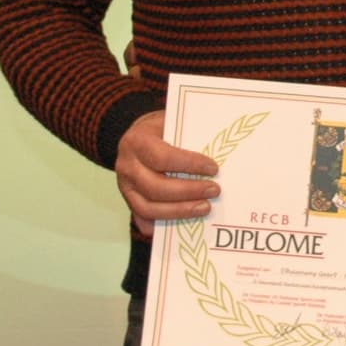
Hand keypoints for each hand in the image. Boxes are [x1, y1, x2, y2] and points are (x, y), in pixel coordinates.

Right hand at [114, 110, 220, 236]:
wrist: (136, 136)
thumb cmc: (162, 128)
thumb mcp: (172, 121)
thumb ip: (189, 133)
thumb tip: (221, 148)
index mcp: (137, 141)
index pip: (163, 157)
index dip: (189, 165)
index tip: (214, 168)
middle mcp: (126, 166)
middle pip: (155, 187)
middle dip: (189, 191)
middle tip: (215, 190)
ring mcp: (125, 187)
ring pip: (148, 208)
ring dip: (180, 211)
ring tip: (206, 208)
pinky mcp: (128, 202)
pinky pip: (143, 219)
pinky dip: (162, 225)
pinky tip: (184, 225)